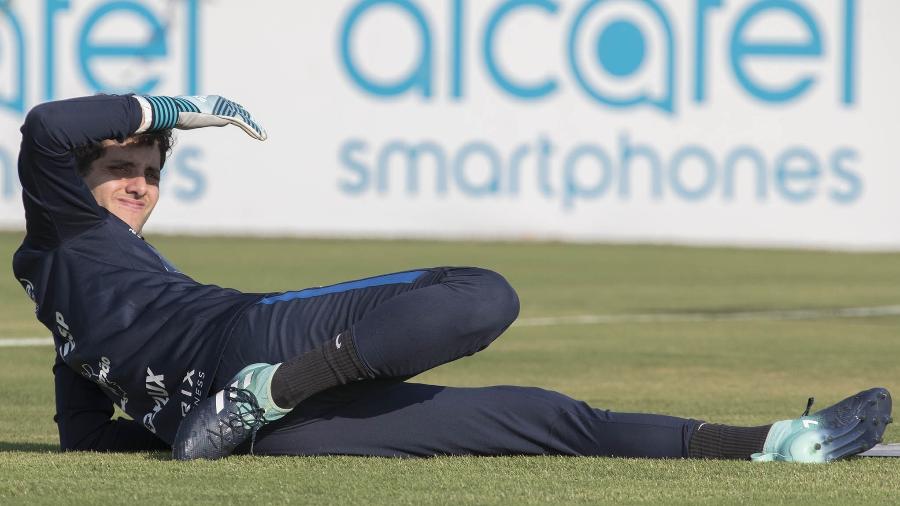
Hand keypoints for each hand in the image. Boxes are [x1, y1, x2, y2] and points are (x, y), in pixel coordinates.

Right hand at [138, 95, 266, 140]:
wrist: (173, 111)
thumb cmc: (175, 115)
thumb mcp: (188, 117)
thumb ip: (195, 118)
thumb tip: (191, 120)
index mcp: (213, 103)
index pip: (232, 110)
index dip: (242, 118)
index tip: (249, 125)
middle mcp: (220, 103)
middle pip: (241, 113)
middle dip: (252, 123)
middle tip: (261, 133)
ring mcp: (223, 109)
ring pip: (245, 118)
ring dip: (255, 128)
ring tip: (263, 136)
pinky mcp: (224, 115)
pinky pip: (242, 123)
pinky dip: (252, 130)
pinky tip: (258, 136)